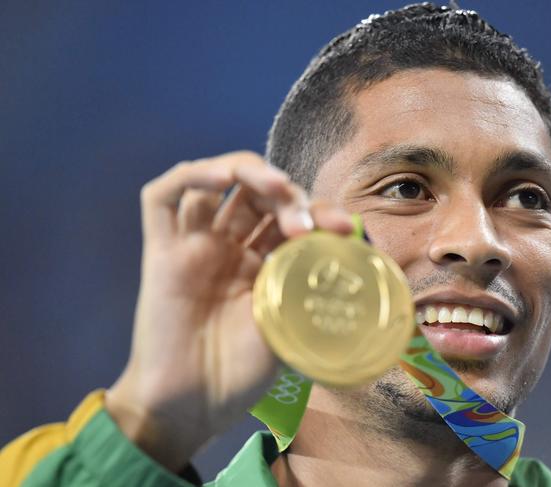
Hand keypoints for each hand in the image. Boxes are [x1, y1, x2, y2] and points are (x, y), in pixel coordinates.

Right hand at [105, 151, 352, 471]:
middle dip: (288, 194)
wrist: (193, 409)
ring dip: (249, 172)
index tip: (343, 228)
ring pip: (213, 182)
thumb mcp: (292, 327)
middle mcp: (228, 249)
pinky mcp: (159, 253)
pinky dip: (192, 176)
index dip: (318, 212)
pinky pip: (161, 198)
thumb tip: (359, 265)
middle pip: (256, 194)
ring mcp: (193, 247)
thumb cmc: (241, 375)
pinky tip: (223, 178)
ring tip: (276, 188)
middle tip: (304, 222)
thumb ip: (310, 290)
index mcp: (261, 264)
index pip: (289, 216)